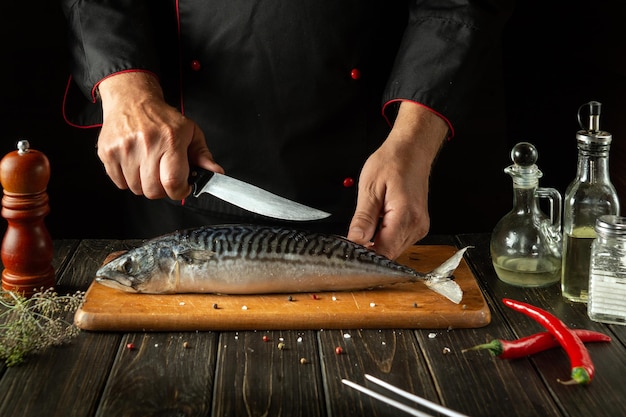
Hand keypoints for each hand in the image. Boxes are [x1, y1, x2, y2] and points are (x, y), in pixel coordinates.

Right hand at [96, 72, 222, 199]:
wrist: (132, 99)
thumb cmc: (163, 118)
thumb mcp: (190, 132)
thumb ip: (203, 155)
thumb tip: (215, 173)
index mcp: (171, 140)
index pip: (173, 182)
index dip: (179, 191)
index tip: (182, 187)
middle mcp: (146, 144)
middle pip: (153, 190)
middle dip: (162, 189)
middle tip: (164, 175)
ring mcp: (124, 148)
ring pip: (136, 189)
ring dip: (144, 184)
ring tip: (148, 166)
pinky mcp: (107, 152)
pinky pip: (119, 183)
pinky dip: (128, 179)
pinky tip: (135, 164)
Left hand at [347, 101, 447, 258]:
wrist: (412, 150)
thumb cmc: (393, 162)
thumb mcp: (369, 189)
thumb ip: (363, 220)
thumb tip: (354, 242)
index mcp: (405, 216)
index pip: (384, 252)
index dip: (364, 256)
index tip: (347, 252)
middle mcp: (416, 226)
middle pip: (389, 254)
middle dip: (368, 251)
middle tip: (349, 240)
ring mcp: (419, 227)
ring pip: (393, 250)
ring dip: (376, 244)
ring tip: (363, 228)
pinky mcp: (417, 226)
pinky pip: (398, 241)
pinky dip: (384, 237)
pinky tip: (375, 226)